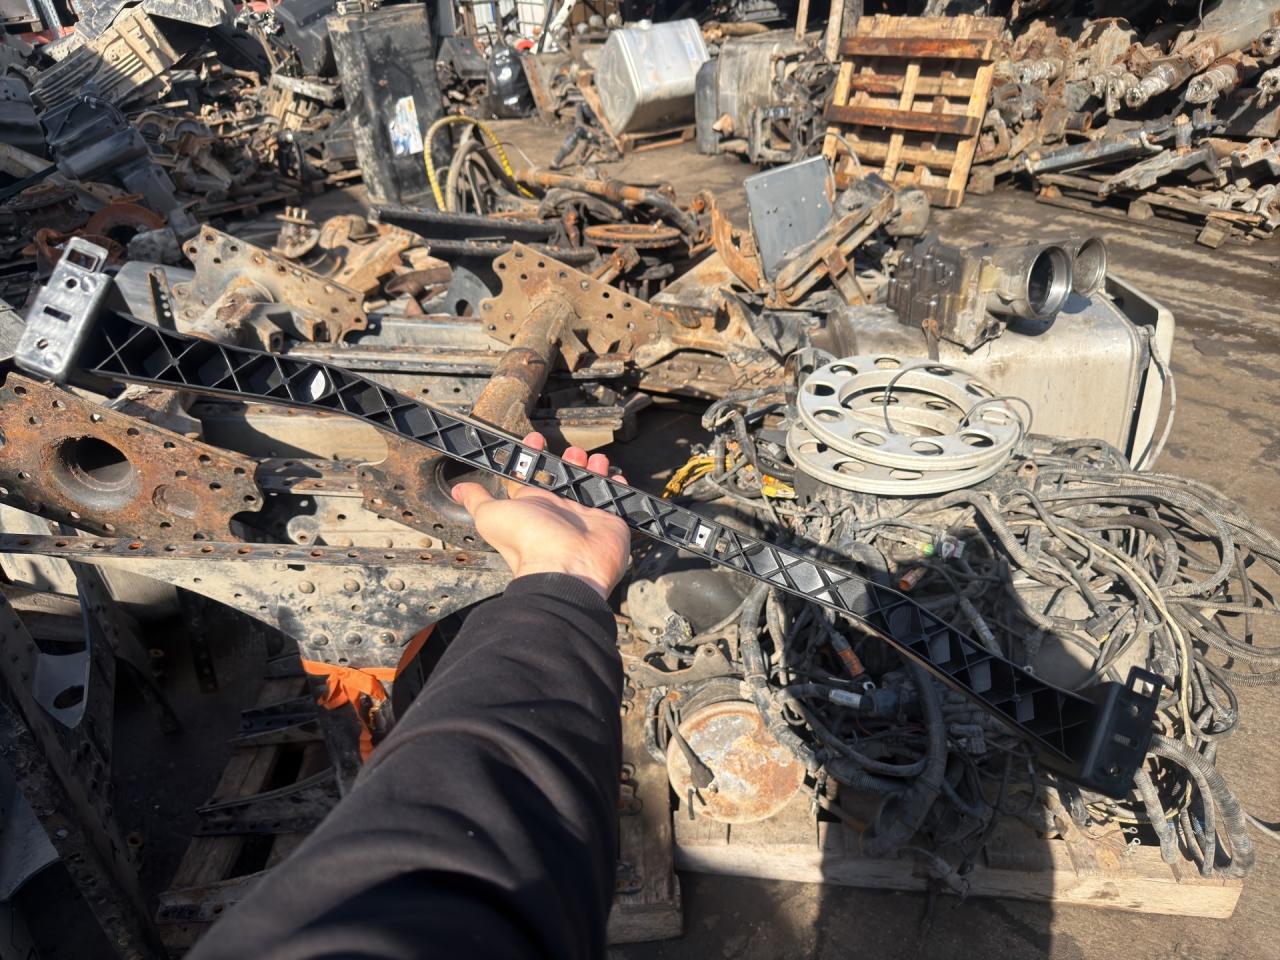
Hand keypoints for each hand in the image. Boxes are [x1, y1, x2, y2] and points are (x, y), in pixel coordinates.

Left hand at [450, 433, 631, 598]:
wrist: (566, 567)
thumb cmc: (528, 543)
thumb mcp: (492, 515)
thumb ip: (477, 500)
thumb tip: (458, 490)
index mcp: (533, 506)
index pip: (531, 476)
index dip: (532, 456)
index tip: (535, 439)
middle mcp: (559, 511)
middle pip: (564, 478)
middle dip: (568, 460)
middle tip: (572, 449)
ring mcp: (585, 516)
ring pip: (589, 485)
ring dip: (591, 468)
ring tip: (594, 458)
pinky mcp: (609, 521)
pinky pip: (614, 499)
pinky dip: (615, 486)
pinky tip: (613, 475)